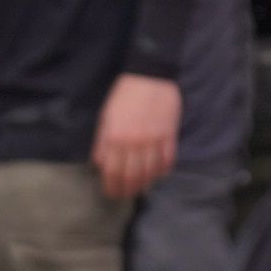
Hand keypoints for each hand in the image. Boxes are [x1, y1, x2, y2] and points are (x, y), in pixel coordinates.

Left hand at [92, 72, 181, 199]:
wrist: (150, 75)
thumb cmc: (124, 96)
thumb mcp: (105, 118)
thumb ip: (102, 143)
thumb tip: (101, 165)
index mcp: (115, 138)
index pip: (113, 173)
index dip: (112, 187)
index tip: (112, 194)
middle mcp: (135, 143)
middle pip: (132, 177)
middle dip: (128, 190)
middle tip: (126, 195)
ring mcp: (154, 140)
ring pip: (151, 173)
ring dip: (146, 183)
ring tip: (142, 187)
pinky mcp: (169, 136)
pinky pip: (168, 161)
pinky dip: (163, 171)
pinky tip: (159, 173)